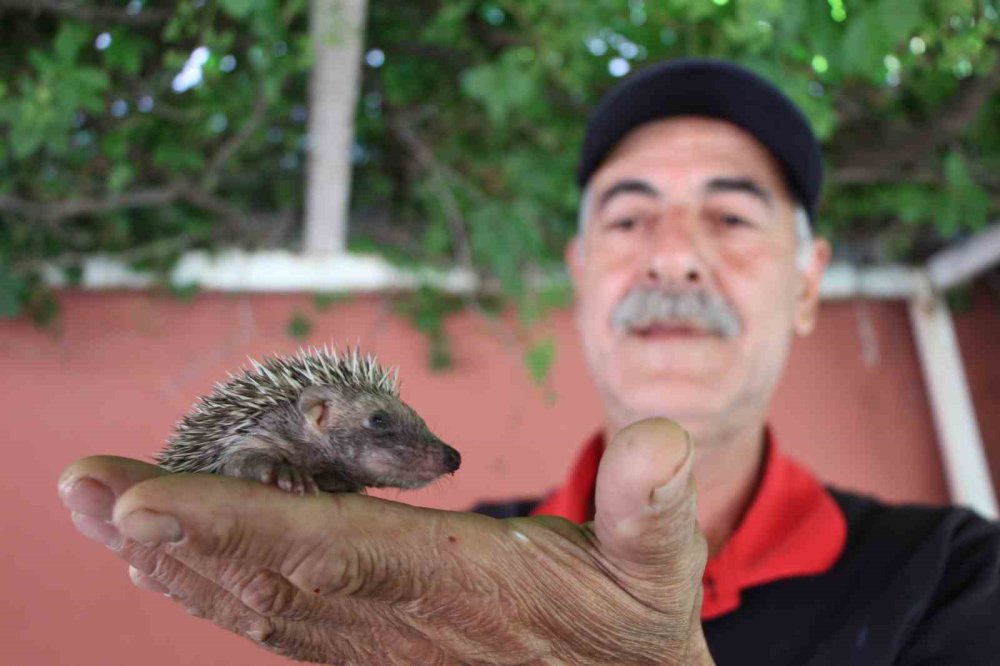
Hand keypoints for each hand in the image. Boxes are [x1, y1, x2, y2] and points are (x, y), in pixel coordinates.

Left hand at [58, 418, 712, 664]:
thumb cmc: (629, 637)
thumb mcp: (660, 574)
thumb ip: (652, 510)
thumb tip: (656, 438)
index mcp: (456, 589)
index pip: (328, 551)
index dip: (235, 526)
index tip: (144, 499)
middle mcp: (396, 620)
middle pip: (263, 577)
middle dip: (169, 532)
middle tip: (81, 486)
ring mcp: (374, 641)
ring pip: (256, 602)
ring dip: (175, 557)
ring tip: (104, 510)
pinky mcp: (370, 645)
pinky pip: (276, 617)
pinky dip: (216, 581)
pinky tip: (173, 556)